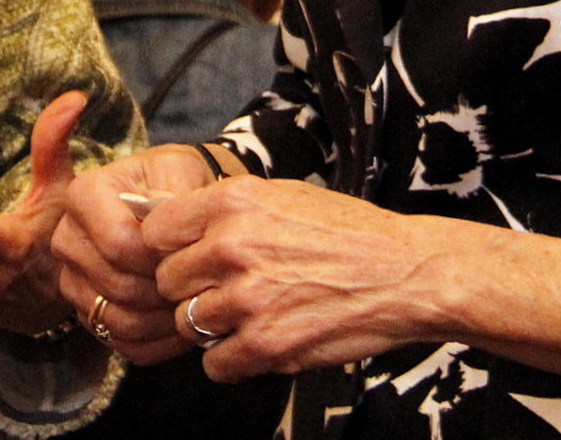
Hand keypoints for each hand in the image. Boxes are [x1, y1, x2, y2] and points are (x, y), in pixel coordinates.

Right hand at [50, 144, 228, 362]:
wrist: (170, 204)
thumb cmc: (175, 182)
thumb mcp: (180, 169)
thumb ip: (176, 197)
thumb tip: (173, 238)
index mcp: (83, 194)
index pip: (119, 243)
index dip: (160, 257)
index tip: (190, 253)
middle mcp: (67, 237)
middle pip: (118, 285)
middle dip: (165, 291)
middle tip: (200, 286)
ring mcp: (72, 279)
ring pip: (118, 320)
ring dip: (163, 321)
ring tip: (194, 306)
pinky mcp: (86, 311)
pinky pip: (120, 343)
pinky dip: (156, 342)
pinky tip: (182, 325)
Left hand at [145, 177, 468, 380]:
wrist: (406, 273)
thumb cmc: (348, 232)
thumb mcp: (282, 195)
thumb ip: (227, 210)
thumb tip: (175, 223)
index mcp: (232, 201)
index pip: (154, 231)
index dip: (166, 249)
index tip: (183, 258)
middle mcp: (232, 246)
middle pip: (167, 282)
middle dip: (190, 290)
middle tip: (222, 291)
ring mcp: (248, 298)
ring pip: (188, 323)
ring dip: (211, 327)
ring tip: (245, 316)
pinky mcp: (267, 344)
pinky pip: (214, 364)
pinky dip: (230, 360)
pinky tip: (256, 342)